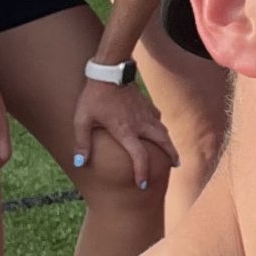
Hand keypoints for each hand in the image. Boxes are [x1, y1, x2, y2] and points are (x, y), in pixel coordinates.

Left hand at [72, 77, 179, 191]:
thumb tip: (80, 163)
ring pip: (163, 130)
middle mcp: (140, 124)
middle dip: (171, 155)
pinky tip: (159, 129)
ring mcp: (146, 113)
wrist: (109, 71)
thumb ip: (81, 142)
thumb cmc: (94, 96)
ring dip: (169, 142)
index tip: (143, 184)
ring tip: (172, 151)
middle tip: (175, 166)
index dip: (142, 172)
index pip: (139, 156)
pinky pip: (158, 118)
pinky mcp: (146, 104)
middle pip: (163, 142)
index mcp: (126, 130)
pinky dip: (161, 127)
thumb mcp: (82, 120)